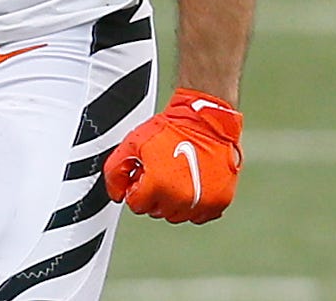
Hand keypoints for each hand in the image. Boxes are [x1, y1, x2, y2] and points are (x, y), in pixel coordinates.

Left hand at [104, 87, 242, 223]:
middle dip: (154, 194)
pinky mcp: (220, 202)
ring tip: (177, 175)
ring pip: (177, 215)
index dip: (136, 187)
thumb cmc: (173, 129)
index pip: (136, 204)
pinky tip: (193, 184)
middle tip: (161, 171)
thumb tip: (116, 194)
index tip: (144, 174)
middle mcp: (181, 199)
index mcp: (158, 186)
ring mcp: (202, 202)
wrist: (207, 120)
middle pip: (156, 211)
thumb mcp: (133, 143)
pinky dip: (195, 205)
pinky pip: (200, 216)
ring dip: (173, 201)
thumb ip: (115, 171)